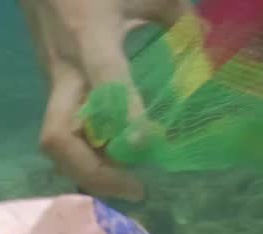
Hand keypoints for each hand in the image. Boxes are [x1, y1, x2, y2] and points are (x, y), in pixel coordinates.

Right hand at [19, 0, 192, 199]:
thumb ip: (178, 17)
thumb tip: (209, 47)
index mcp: (91, 37)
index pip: (105, 83)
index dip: (124, 118)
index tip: (148, 146)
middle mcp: (66, 71)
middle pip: (59, 137)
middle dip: (92, 172)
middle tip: (135, 187)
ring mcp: (55, 85)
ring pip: (58, 144)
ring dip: (89, 170)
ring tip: (128, 183)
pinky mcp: (53, 92)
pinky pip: (66, 133)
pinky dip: (87, 154)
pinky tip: (115, 161)